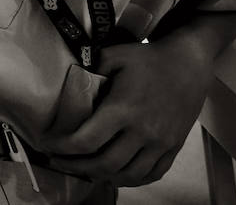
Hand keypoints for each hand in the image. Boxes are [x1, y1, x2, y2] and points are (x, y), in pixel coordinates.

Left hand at [42, 39, 212, 186]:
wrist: (188, 63)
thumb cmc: (147, 58)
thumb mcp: (112, 56)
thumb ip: (89, 70)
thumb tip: (72, 86)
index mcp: (122, 109)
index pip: (86, 140)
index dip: (62, 148)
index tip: (47, 146)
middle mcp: (142, 131)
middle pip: (104, 164)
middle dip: (76, 167)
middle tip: (58, 161)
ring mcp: (160, 143)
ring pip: (128, 174)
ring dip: (102, 177)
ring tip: (84, 170)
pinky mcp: (173, 146)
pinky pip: (152, 174)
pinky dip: (131, 179)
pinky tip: (116, 174)